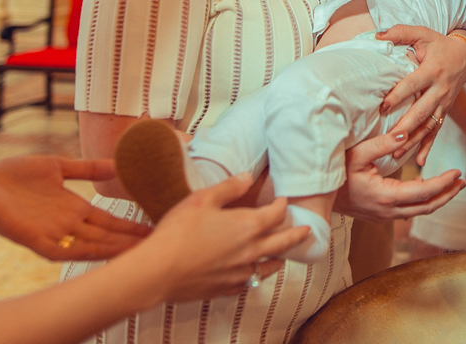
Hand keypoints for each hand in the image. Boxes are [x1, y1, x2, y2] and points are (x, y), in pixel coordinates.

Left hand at [0, 156, 152, 260]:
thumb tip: (116, 163)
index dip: (130, 224)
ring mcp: (52, 233)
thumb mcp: (57, 166)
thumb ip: (86, 167)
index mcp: (73, 208)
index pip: (108, 220)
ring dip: (113, 249)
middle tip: (160, 242)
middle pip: (105, 235)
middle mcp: (66, 224)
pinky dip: (82, 253)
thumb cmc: (12, 175)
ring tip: (138, 250)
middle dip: (130, 240)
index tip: (156, 224)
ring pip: (89, 245)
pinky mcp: (34, 239)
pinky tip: (101, 253)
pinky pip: (62, 250)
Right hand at [137, 178, 309, 302]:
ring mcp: (240, 272)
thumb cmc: (179, 231)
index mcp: (248, 226)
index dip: (282, 206)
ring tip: (282, 256)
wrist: (159, 271)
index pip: (275, 215)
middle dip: (296, 235)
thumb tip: (248, 176)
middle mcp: (250, 251)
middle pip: (282, 243)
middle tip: (306, 231)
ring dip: (278, 258)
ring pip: (268, 266)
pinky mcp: (226, 288)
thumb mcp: (203, 199)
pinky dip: (255, 276)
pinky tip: (252, 274)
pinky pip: (249, 283)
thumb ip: (229, 187)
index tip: (284, 201)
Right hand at [334, 132, 465, 221]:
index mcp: (386, 196)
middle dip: (447, 195)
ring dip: (437, 199)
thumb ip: (383, 144)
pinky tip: (425, 188)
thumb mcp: (358, 154)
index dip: (443, 184)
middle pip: (427, 207)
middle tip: (462, 182)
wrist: (315, 198)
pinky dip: (421, 202)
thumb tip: (405, 134)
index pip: (424, 192)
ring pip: (418, 212)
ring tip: (451, 186)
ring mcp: (384, 217)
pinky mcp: (380, 216)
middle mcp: (388, 211)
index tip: (457, 173)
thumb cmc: (335, 173)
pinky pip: (407, 211)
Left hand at [378, 26, 465, 162]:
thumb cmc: (439, 44)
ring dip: (413, 141)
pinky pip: (436, 131)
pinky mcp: (445, 111)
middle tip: (390, 139)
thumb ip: (400, 32)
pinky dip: (428, 146)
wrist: (465, 56)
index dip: (398, 95)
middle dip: (406, 127)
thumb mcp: (422, 34)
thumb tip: (377, 35)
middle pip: (421, 111)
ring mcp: (444, 103)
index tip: (383, 107)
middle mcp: (440, 89)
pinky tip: (420, 161)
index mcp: (432, 70)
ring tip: (397, 153)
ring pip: (428, 125)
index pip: (413, 85)